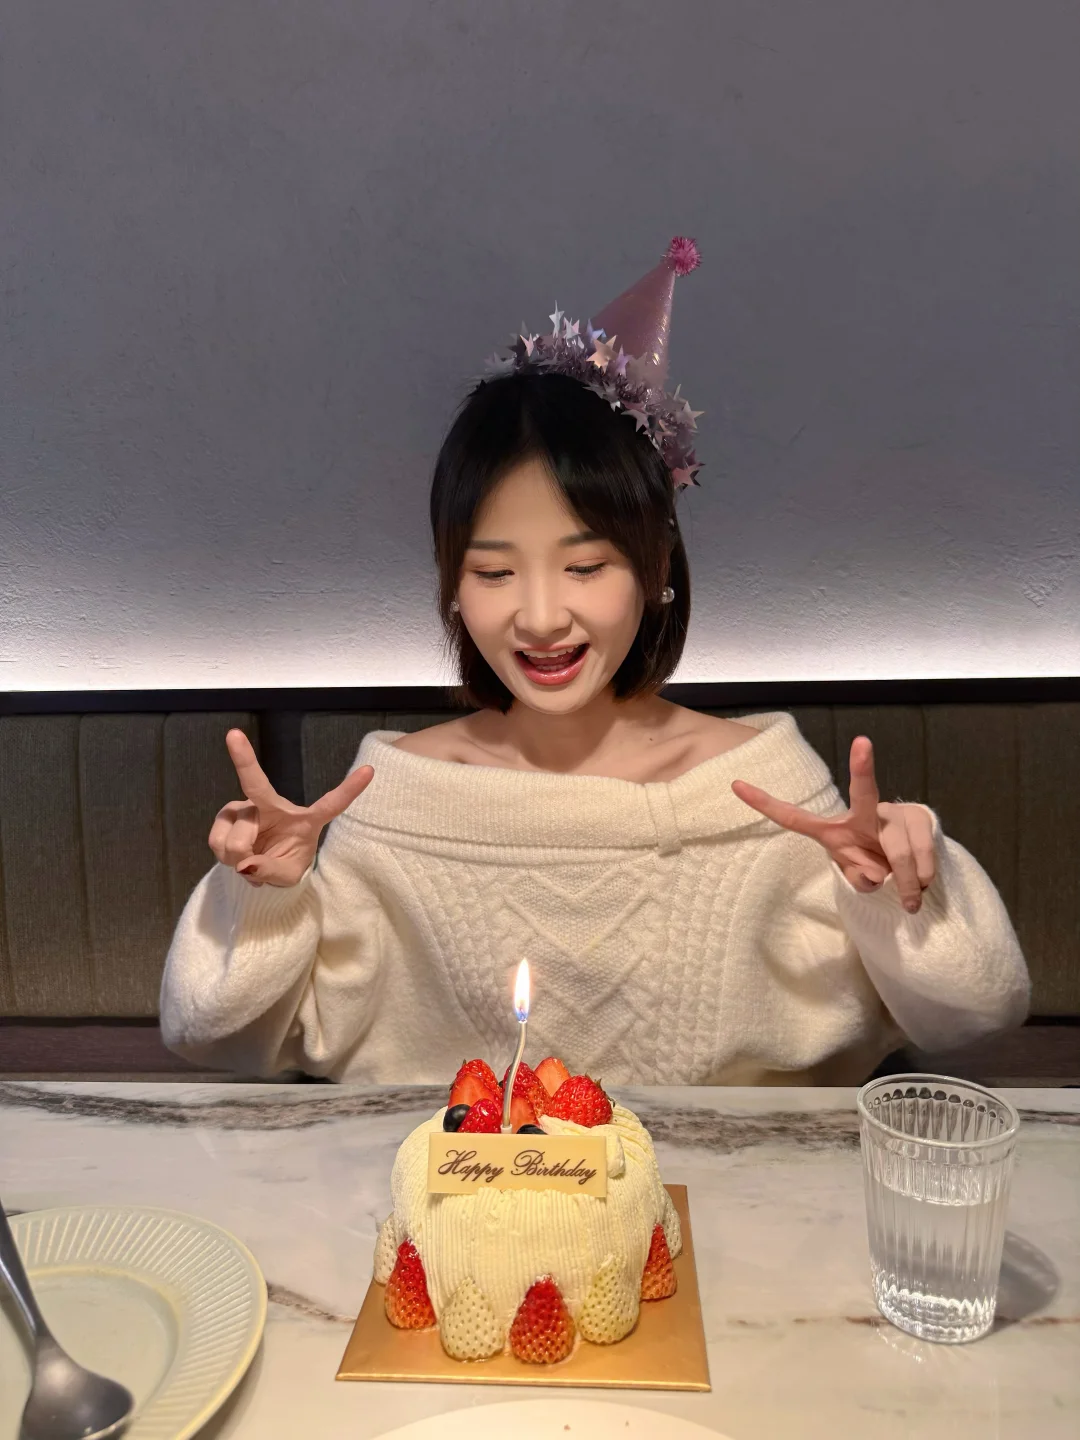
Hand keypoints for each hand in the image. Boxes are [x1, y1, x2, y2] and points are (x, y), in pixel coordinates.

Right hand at [209, 729, 373, 886]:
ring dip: (238, 858)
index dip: (350, 789)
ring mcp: (246, 807)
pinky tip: (237, 858)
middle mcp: (274, 805)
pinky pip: (218, 840)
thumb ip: (270, 869)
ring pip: (237, 837)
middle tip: (233, 735)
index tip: (370, 770)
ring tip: (250, 861)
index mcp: (307, 819)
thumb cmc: (285, 862)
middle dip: (244, 758)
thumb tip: (245, 864)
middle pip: (257, 784)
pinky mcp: (226, 815)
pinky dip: (225, 857)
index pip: (331, 804)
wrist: (261, 866)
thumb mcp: (286, 876)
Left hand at [731, 735, 936, 912]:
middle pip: (865, 793)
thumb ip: (861, 878)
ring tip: (909, 896)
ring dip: (906, 883)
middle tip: (862, 742)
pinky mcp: (921, 817)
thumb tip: (879, 874)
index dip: (764, 803)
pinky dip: (922, 879)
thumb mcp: (860, 876)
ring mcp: (894, 813)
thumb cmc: (874, 864)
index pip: (793, 817)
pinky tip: (921, 881)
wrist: (913, 862)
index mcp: (833, 830)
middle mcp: (862, 813)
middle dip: (862, 767)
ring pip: (899, 851)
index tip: (736, 784)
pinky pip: (921, 855)